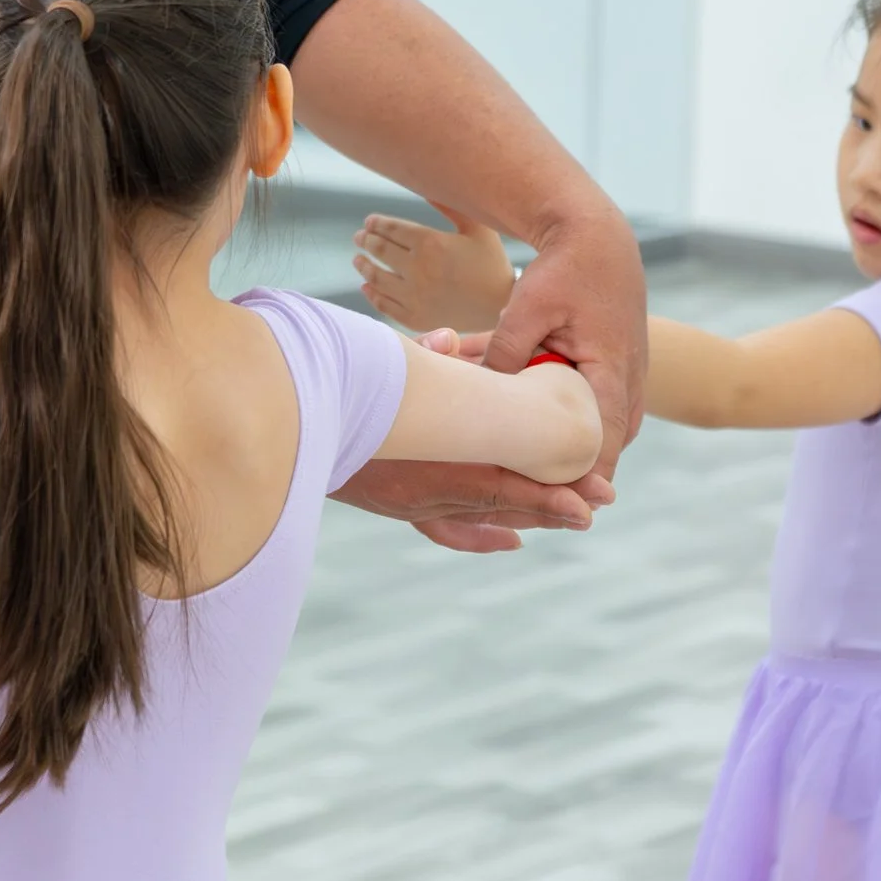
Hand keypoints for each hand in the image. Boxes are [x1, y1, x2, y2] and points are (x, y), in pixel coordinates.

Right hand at [331, 327, 612, 551]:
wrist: (280, 429)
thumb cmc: (327, 390)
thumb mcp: (374, 367)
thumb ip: (417, 357)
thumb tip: (447, 341)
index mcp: (427, 467)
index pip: (500, 488)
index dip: (548, 498)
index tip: (589, 502)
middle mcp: (421, 495)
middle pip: (501, 506)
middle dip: (553, 505)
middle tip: (599, 502)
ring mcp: (408, 505)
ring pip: (480, 519)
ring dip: (528, 516)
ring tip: (572, 515)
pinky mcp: (395, 507)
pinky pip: (446, 530)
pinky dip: (482, 535)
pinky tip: (512, 539)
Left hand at [353, 204, 516, 331]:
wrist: (503, 307)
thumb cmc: (492, 263)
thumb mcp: (478, 228)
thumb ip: (451, 205)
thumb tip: (427, 183)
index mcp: (431, 243)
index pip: (391, 229)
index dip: (376, 224)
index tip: (369, 222)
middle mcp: (418, 270)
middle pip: (380, 250)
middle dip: (366, 241)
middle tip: (360, 237)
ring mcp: (414, 296)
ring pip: (376, 278)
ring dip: (363, 266)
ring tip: (358, 259)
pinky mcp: (415, 318)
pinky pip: (384, 305)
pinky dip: (372, 294)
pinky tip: (368, 286)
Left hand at [481, 208, 647, 478]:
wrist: (598, 236)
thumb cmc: (564, 269)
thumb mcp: (526, 308)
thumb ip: (505, 353)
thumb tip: (481, 395)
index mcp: (613, 372)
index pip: (603, 444)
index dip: (578, 479)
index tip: (553, 506)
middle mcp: (630, 383)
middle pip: (606, 447)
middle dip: (572, 471)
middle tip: (537, 501)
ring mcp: (629, 378)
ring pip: (602, 430)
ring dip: (571, 443)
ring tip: (538, 471)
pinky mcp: (618, 371)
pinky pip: (599, 409)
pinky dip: (573, 417)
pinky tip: (538, 425)